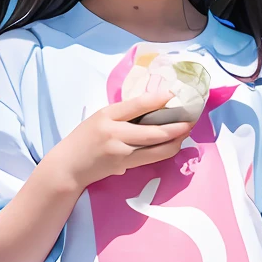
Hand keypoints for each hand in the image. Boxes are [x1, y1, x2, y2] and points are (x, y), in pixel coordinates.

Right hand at [50, 91, 191, 192]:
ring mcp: (120, 152)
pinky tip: (174, 144)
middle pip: (152, 131)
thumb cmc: (85, 138)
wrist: (69, 166)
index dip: (157, 99)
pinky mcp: (123, 166)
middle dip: (176, 126)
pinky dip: (165, 150)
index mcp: (107, 115)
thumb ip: (123, 113)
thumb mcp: (100, 118)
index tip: (173, 94)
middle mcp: (114, 133)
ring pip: (156, 148)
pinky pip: (150, 158)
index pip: (137, 105)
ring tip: (186, 132)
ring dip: (175, 140)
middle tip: (192, 119)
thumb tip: (154, 107)